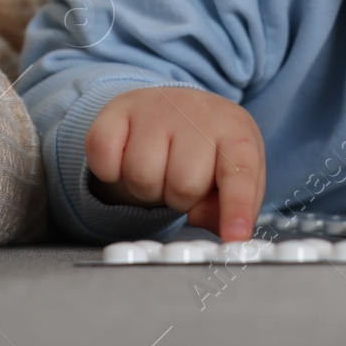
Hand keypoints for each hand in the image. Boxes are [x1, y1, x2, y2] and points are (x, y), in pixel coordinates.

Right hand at [83, 86, 265, 241]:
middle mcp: (198, 113)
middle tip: (179, 180)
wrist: (177, 107)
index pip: (239, 175)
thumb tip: (208, 222)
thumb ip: (229, 208)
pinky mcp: (118, 109)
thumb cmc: (208, 150)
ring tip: (157, 168)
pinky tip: (126, 157)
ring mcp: (156, 107)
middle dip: (178, 197)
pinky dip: (110, 172)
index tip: (235, 239)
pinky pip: (105, 161)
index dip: (236, 210)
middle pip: (183, 186)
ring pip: (142, 177)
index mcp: (236, 133)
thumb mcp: (231, 176)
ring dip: (146, 187)